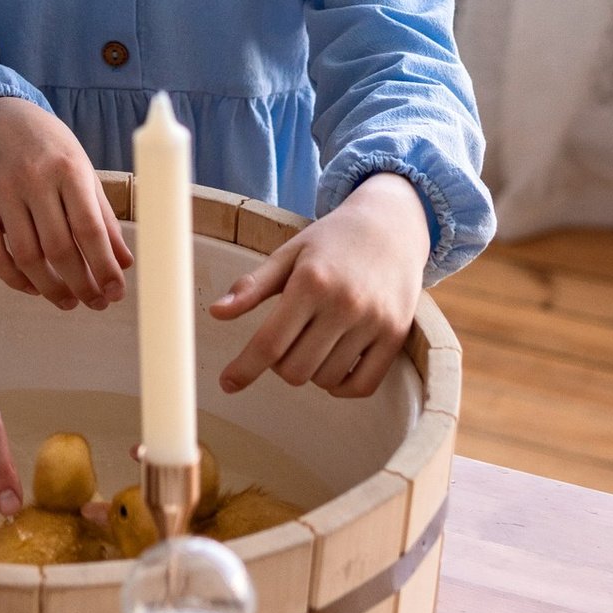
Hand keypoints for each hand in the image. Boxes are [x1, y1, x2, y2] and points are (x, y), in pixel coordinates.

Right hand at [0, 97, 132, 309]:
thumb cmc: (49, 148)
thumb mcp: (83, 171)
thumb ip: (103, 216)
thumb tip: (123, 263)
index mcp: (69, 168)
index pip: (90, 229)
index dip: (104, 267)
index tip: (116, 293)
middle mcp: (33, 179)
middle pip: (59, 248)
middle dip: (81, 285)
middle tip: (95, 302)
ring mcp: (1, 192)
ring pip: (27, 257)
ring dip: (50, 288)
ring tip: (68, 301)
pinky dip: (14, 280)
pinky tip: (33, 287)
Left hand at [211, 174, 430, 398]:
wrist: (392, 225)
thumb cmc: (332, 240)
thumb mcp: (289, 253)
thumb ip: (252, 285)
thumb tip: (216, 313)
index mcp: (311, 282)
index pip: (269, 343)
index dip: (244, 368)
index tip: (227, 383)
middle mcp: (344, 304)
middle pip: (294, 369)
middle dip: (278, 365)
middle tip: (283, 342)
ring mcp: (374, 322)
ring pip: (325, 380)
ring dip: (309, 372)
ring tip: (311, 344)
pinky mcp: (396, 336)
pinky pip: (362, 386)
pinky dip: (341, 387)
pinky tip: (332, 367)